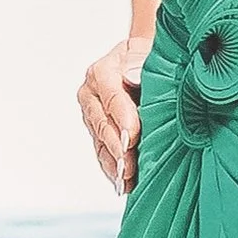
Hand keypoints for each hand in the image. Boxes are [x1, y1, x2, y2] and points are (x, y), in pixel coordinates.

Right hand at [78, 35, 148, 193]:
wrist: (140, 59)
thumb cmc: (146, 58)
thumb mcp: (146, 55)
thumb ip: (139, 65)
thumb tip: (133, 79)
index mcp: (101, 72)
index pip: (112, 98)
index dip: (122, 119)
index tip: (132, 137)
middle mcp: (91, 94)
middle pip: (102, 124)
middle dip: (117, 147)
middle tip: (128, 166)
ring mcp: (92, 114)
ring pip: (100, 142)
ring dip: (113, 163)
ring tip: (125, 180)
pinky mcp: (97, 131)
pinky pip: (102, 152)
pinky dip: (112, 168)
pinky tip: (122, 183)